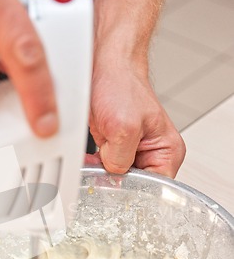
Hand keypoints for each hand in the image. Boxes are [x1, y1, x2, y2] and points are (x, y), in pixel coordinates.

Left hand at [88, 58, 185, 178]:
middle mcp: (153, 154)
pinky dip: (94, 166)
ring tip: (96, 159)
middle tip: (102, 170)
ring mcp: (133, 151)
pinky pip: (104, 168)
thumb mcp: (124, 127)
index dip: (133, 190)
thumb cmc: (121, 85)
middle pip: (134, 186)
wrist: (104, 67)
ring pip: (116, 178)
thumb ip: (120, 159)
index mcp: (167, 152)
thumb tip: (113, 176)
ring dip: (102, 172)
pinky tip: (90, 159)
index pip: (155, 189)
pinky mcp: (116, 148)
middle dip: (115, 180)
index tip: (115, 184)